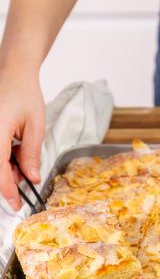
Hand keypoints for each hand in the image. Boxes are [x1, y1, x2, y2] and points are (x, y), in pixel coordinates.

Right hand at [0, 65, 44, 209]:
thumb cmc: (25, 95)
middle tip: (26, 178)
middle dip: (9, 180)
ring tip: (23, 160)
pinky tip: (15, 153)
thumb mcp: (36, 127)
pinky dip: (3, 160)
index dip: (8, 191)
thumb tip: (32, 179)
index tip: (17, 205)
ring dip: (6, 170)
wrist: (13, 73)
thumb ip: (32, 155)